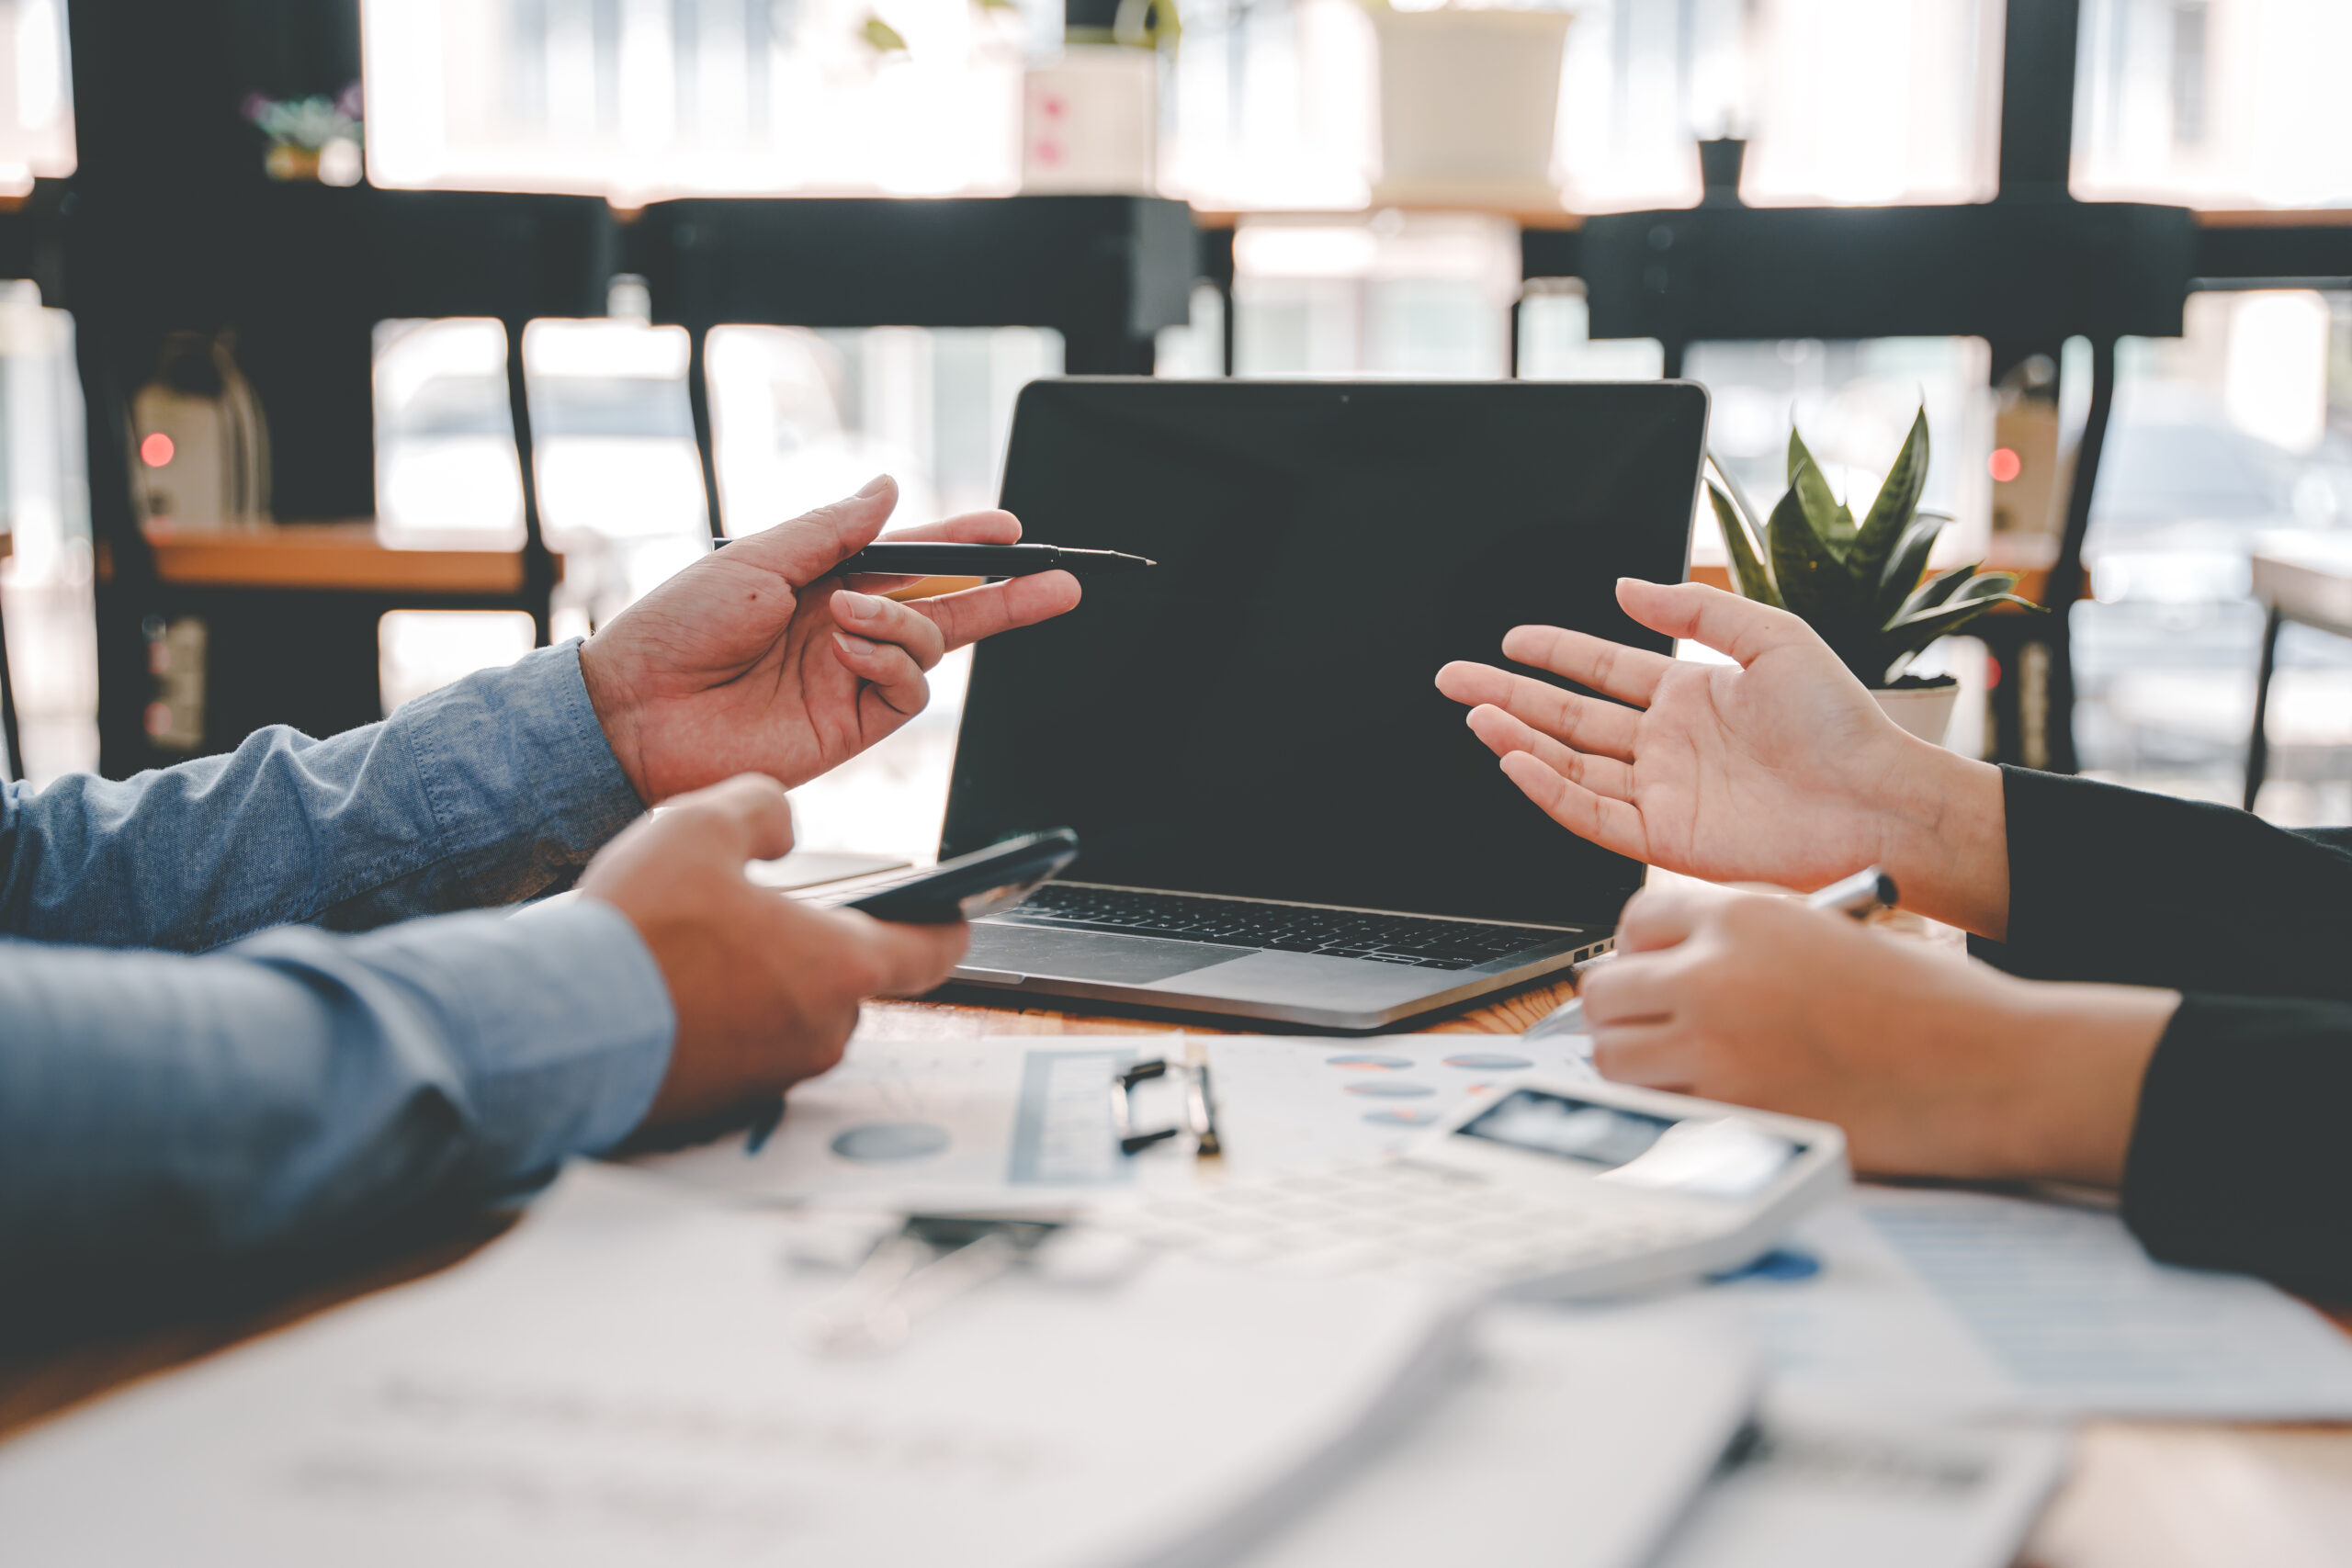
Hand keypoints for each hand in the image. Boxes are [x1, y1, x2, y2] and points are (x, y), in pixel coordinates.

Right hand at [576, 774, 968, 1126]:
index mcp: (839, 965)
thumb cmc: (635, 931)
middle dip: (817, 946)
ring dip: (765, 983)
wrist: (553, 1030)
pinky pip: (745, 1051)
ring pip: (793, 1015)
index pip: (931, 952)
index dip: (948, 926)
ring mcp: (775, 1076)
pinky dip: (724, 1021)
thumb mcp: (699, 826)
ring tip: (700, 949)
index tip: (957, 914)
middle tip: (760, 912)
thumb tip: (782, 825)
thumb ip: (761, 809)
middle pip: (849, 980)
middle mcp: (821, 1031)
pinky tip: (672, 991)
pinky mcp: (724, 1104)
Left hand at [578, 476, 1081, 803]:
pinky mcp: (853, 725)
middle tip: (1060, 583)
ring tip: (849, 619)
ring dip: (905, 621)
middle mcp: (847, 627)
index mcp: (824, 579)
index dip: (963, 543)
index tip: (1009, 527)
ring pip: (932, 646)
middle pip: (948, 608)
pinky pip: (909, 691)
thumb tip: (890, 490)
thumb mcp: (757, 557)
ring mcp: (853, 677)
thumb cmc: (677, 629)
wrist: (637, 713)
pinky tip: (852, 653)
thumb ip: (834, 530)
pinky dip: (893, 663)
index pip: (912, 558)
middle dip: (1006, 595)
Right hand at [1435, 579, 2011, 938]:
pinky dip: (1549, 790)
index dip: (1554, 653)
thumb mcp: (1772, 637)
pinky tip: (1517, 762)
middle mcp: (1666, 745)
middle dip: (1508, 696)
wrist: (1876, 801)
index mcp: (1690, 696)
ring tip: (1475, 715)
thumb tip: (1625, 588)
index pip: (1602, 671)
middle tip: (1454, 679)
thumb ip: (1696, 611)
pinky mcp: (1663, 838)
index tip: (1511, 640)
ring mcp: (1661, 792)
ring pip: (1569, 764)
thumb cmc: (1842, 724)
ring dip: (1518, 739)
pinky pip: (1590, 813)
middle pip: (1568, 717)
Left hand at [1580, 882, 2177, 1185]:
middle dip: (1622, 1012)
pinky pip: (1656, 1112)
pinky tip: (1710, 1106)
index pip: (1633, 921)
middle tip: (1652, 1029)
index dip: (1640, 951)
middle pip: (1603, 992)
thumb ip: (1743, 941)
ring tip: (1678, 1071)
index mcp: (1741, 915)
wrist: (1989, 1066)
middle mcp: (1714, 975)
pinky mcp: (1732, 1115)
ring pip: (1612, 1058)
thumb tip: (1672, 964)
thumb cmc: (1928, 1004)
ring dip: (1635, 1066)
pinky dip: (1669, 1112)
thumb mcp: (1823, 933)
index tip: (1653, 973)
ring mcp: (1715, 1049)